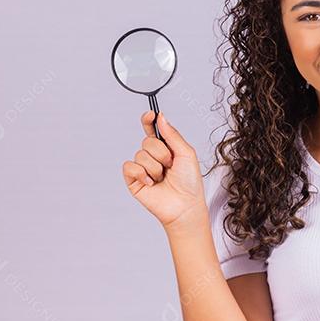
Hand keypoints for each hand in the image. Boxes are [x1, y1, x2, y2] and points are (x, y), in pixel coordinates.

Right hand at [121, 110, 205, 228]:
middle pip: (147, 141)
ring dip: (155, 167)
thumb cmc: (189, 183)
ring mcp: (142, 168)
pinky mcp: (133, 180)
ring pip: (140, 154)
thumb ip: (172, 134)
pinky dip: (141, 174)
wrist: (184, 206)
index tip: (150, 114)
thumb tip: (161, 117)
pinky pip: (130, 167)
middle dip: (161, 153)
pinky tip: (151, 183)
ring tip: (163, 178)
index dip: (148, 120)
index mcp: (166, 148)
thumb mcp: (186, 153)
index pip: (152, 129)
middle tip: (170, 166)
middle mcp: (153, 156)